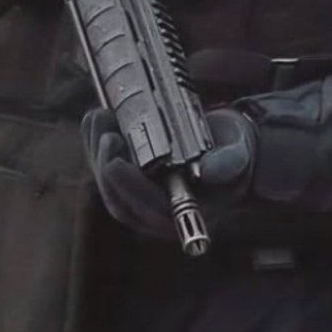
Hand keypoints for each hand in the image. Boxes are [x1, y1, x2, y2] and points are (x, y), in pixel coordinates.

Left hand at [82, 107, 256, 239]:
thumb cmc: (233, 154)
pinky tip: (96, 118)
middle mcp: (158, 213)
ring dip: (96, 151)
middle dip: (105, 166)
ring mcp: (140, 197)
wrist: (225, 146)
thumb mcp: (236, 156)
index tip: (115, 162)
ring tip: (100, 118)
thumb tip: (207, 171)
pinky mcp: (128, 178)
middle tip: (107, 134)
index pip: (150, 211)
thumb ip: (225, 164)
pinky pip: (103, 167)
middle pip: (119, 201)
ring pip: (106, 184)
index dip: (129, 189)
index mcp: (185, 214)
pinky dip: (94, 142)